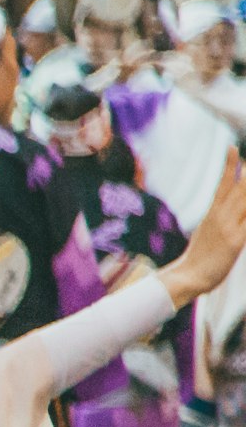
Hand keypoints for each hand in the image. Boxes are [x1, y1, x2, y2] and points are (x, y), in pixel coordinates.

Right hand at [166, 166, 245, 304]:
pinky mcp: (236, 239)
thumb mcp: (207, 237)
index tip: (233, 148)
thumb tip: (227, 218)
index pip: (223, 183)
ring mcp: (228, 226)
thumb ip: (220, 224)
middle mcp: (220, 216)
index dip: (230, 165)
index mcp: (211, 214)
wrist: (186, 278)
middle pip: (240, 186)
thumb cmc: (196, 263)